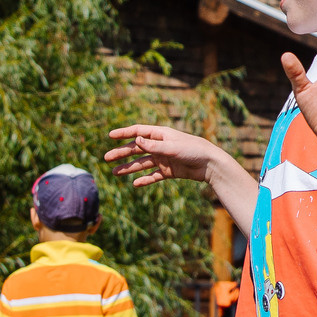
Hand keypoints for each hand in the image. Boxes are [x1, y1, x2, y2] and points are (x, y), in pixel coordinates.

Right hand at [105, 124, 222, 187]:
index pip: (138, 132)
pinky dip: (145, 180)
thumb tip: (135, 140)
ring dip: (129, 168)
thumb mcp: (172, 147)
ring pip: (142, 164)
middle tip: (106, 158)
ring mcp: (164, 159)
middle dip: (121, 153)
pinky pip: (153, 176)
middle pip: (136, 149)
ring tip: (114, 172)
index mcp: (161, 135)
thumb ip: (153, 145)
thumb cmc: (194, 150)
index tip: (110, 136)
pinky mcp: (169, 171)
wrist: (210, 164)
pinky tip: (135, 184)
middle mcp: (160, 146)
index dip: (124, 133)